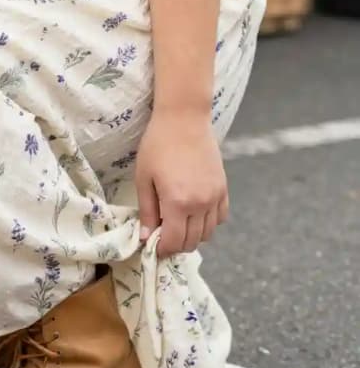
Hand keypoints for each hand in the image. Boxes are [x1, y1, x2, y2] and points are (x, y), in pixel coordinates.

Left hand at [134, 110, 228, 259]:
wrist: (184, 118)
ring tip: (177, 222)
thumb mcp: (144, 178)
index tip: (153, 245)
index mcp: (178, 203)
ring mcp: (215, 197)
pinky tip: (194, 212)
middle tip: (163, 233)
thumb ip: (147, 211)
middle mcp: (201, 204)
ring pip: (208, 233)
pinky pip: (220, 218)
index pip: (174, 242)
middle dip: (176, 244)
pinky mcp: (223, 188)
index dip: (162, 249)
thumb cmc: (158, 145)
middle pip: (192, 241)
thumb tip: (146, 238)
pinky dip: (208, 222)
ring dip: (192, 235)